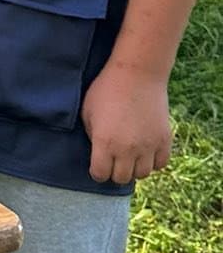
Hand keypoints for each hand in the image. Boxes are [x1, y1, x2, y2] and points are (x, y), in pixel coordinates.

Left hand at [82, 60, 172, 184]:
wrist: (137, 74)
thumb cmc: (106, 89)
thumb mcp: (87, 112)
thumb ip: (92, 136)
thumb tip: (98, 152)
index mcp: (104, 143)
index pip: (100, 175)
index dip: (97, 171)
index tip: (98, 164)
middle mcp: (127, 150)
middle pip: (121, 178)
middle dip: (114, 171)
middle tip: (113, 160)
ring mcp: (148, 146)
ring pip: (142, 174)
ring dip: (134, 167)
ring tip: (130, 155)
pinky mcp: (164, 140)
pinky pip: (160, 164)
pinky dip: (153, 161)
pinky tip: (145, 151)